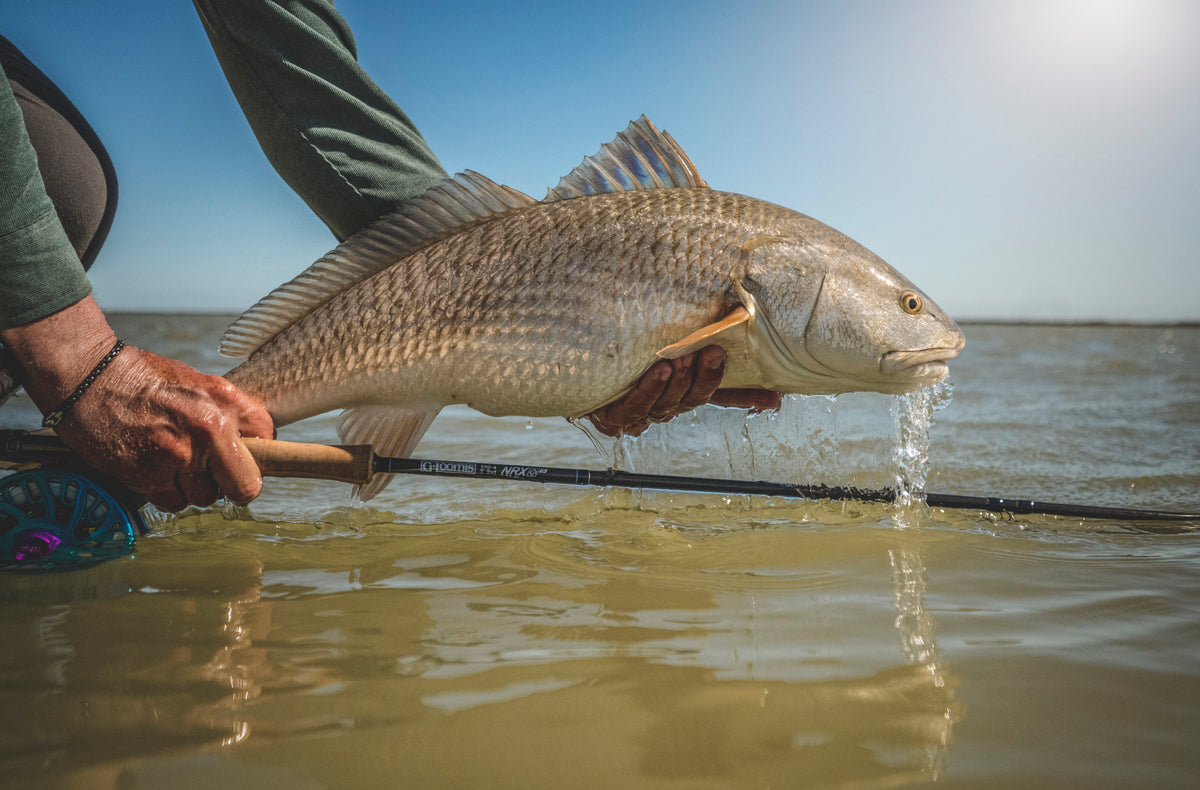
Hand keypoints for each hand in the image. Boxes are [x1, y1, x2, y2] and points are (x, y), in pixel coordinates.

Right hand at [3, 297, 273, 510]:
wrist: (88, 379)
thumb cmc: (144, 379)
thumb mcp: (199, 383)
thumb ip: (231, 413)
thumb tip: (259, 443)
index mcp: (225, 405)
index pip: (269, 444)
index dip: (257, 456)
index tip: (246, 460)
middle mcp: (207, 432)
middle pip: (244, 488)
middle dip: (232, 485)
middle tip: (214, 473)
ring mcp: (178, 457)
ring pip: (205, 498)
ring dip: (192, 487)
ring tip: (171, 459)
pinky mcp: (148, 476)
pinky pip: (173, 503)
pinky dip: (164, 492)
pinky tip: (152, 466)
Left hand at [587, 346, 782, 436]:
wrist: (575, 365)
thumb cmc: (631, 361)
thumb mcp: (677, 358)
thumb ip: (717, 367)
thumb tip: (776, 391)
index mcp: (678, 396)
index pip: (709, 395)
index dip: (727, 385)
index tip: (741, 368)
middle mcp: (660, 409)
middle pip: (688, 401)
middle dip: (700, 377)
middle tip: (707, 352)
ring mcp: (635, 415)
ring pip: (663, 405)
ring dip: (674, 382)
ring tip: (680, 359)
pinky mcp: (610, 417)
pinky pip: (632, 408)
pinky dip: (647, 390)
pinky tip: (657, 371)